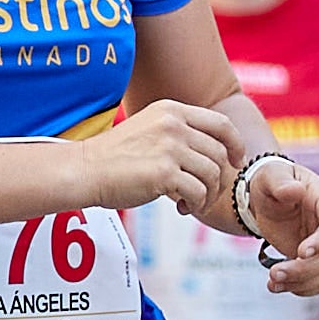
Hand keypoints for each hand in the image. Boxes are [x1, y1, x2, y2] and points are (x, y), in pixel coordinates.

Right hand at [68, 101, 233, 213]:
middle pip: (219, 153)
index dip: (235, 144)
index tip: (235, 161)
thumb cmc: (112, 157)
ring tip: (192, 203)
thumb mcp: (147, 130)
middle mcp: (173, 125)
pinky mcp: (163, 173)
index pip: (220, 124)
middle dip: (219, 178)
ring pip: (212, 174)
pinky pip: (198, 192)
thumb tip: (213, 156)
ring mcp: (169, 148)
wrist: (83, 170)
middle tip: (206, 193)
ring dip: (208, 194)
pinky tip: (181, 208)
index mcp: (171, 111)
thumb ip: (177, 134)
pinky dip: (195, 204)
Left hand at [242, 154, 318, 296]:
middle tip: (274, 274)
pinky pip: (318, 281)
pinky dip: (300, 288)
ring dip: (300, 282)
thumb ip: (281, 182)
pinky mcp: (315, 260)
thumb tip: (294, 191)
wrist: (266, 197)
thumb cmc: (270, 181)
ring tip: (272, 283)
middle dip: (304, 269)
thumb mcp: (271, 176)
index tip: (300, 252)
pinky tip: (276, 287)